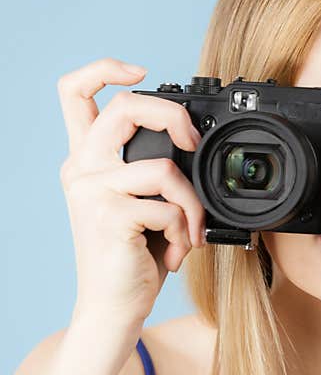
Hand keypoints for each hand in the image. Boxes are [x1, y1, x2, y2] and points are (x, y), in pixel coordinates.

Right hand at [56, 57, 206, 327]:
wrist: (115, 306)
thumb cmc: (135, 255)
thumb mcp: (142, 204)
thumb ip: (151, 170)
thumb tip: (191, 144)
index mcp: (87, 160)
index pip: (74, 93)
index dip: (104, 69)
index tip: (139, 70)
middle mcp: (81, 168)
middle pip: (125, 108)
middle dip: (173, 117)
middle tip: (192, 141)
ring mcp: (91, 190)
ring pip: (166, 170)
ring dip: (192, 206)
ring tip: (188, 233)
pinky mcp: (108, 214)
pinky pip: (170, 207)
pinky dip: (185, 232)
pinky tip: (175, 253)